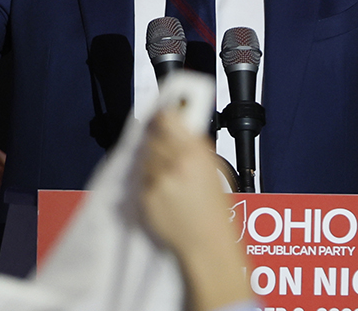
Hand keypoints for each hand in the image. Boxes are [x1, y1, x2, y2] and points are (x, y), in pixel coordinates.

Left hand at [140, 112, 248, 310]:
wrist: (207, 242)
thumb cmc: (215, 210)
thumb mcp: (214, 168)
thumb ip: (196, 145)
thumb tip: (180, 125)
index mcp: (195, 151)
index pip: (168, 118)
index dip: (163, 115)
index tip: (162, 115)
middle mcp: (175, 163)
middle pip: (153, 137)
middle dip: (157, 140)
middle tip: (165, 148)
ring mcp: (159, 180)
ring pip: (145, 157)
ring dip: (152, 162)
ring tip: (169, 176)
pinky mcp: (146, 197)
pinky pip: (142, 180)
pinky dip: (149, 183)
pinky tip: (165, 192)